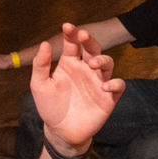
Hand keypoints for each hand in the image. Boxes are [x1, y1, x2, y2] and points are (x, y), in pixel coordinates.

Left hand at [31, 25, 123, 154]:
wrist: (61, 131)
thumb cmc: (50, 106)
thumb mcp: (39, 85)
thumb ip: (40, 65)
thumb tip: (44, 43)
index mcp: (69, 63)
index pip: (72, 44)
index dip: (71, 33)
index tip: (67, 26)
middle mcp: (85, 69)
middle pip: (93, 49)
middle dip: (90, 40)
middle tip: (83, 35)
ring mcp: (98, 82)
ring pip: (108, 63)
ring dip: (102, 59)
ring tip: (92, 63)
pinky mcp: (108, 98)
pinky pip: (118, 86)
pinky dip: (115, 83)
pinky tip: (104, 86)